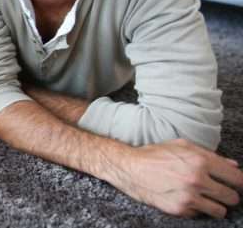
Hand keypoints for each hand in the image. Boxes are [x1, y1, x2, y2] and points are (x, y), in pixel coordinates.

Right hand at [111, 139, 242, 217]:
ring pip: (220, 211)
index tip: (236, 184)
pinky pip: (199, 214)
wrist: (129, 168)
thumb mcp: (182, 146)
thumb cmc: (155, 154)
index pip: (236, 178)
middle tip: (221, 192)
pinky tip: (187, 199)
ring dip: (216, 206)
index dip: (239, 182)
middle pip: (232, 197)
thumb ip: (210, 155)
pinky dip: (196, 209)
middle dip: (229, 195)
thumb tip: (232, 165)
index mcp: (200, 161)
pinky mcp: (179, 209)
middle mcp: (197, 179)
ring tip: (207, 199)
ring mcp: (188, 196)